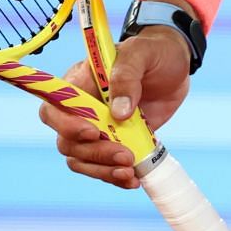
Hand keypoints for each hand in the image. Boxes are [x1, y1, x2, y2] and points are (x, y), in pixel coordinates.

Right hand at [35, 29, 192, 189]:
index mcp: (80, 83)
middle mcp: (83, 109)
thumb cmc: (154, 52)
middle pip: (67, 142)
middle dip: (94, 154)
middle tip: (125, 156)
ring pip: (82, 160)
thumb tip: (118, 112)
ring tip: (130, 172)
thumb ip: (127, 76)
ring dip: (103, 170)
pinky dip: (115, 177)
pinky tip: (133, 178)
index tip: (94, 133)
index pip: (54, 109)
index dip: (66, 126)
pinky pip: (103, 168)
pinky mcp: (115, 143)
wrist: (176, 66)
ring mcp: (98, 129)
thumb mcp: (142, 53)